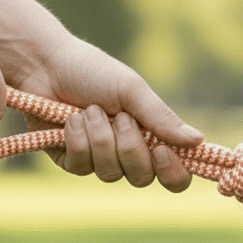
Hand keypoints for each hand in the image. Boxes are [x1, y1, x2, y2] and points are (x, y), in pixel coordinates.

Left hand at [8, 34, 202, 191]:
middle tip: (119, 117)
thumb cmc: (93, 72)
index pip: (175, 174)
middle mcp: (129, 154)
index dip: (173, 172)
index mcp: (152, 138)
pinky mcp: (72, 161)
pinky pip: (82, 167)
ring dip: (100, 139)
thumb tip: (198, 141)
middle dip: (129, 148)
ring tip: (89, 110)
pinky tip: (69, 120)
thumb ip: (162, 117)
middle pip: (142, 178)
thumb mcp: (132, 90)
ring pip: (111, 174)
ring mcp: (100, 160)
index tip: (161, 151)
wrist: (45, 65)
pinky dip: (77, 140)